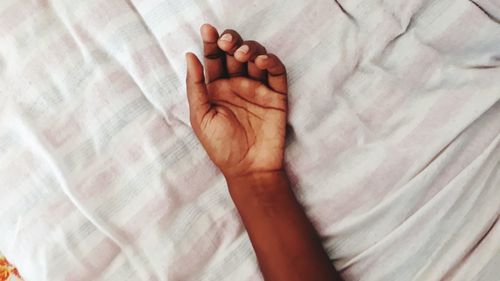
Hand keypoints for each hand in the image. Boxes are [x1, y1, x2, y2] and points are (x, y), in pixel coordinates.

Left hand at [186, 24, 287, 178]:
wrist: (248, 170)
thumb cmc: (221, 147)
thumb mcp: (200, 118)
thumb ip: (195, 87)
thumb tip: (190, 56)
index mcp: (217, 89)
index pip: (214, 59)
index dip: (211, 43)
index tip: (207, 30)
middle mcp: (237, 85)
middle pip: (235, 53)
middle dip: (231, 42)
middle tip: (227, 42)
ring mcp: (257, 89)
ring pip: (256, 58)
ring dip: (250, 49)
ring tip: (243, 54)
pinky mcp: (276, 96)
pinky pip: (276, 73)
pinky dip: (271, 62)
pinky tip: (261, 62)